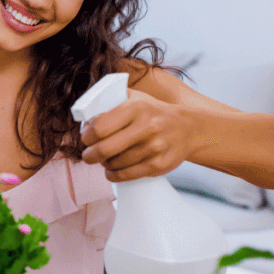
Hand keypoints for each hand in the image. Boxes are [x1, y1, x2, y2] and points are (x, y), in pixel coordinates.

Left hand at [80, 89, 196, 181]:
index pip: (99, 127)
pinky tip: (112, 170)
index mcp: (136, 108)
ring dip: (104, 164)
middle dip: (90, 155)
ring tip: (105, 159)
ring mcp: (153, 148)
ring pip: (114, 164)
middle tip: (88, 155)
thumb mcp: (135, 98)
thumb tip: (85, 115)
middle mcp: (146, 127)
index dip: (87, 136)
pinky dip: (114, 175)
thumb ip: (111, 101)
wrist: (188, 128)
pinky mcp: (158, 165)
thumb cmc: (154, 113)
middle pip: (104, 149)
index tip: (87, 139)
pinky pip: (126, 175)